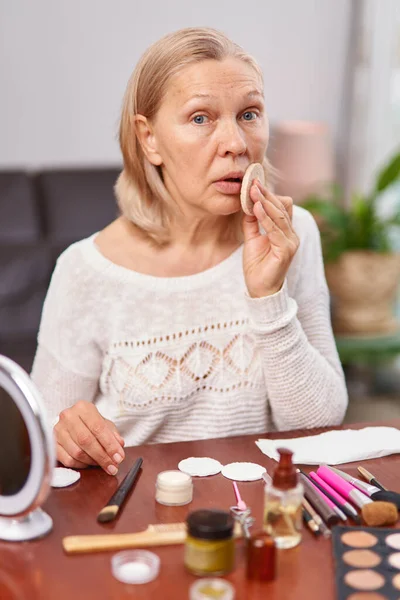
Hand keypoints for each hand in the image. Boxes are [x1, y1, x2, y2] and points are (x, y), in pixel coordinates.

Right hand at [54, 401, 124, 474]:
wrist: (72, 421)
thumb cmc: (91, 423)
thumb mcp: (105, 424)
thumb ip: (113, 435)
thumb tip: (119, 449)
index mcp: (83, 407)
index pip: (98, 428)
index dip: (110, 445)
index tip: (119, 457)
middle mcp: (68, 416)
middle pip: (86, 441)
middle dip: (102, 456)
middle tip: (113, 467)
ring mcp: (58, 430)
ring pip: (77, 452)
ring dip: (93, 462)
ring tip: (102, 464)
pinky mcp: (52, 443)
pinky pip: (68, 460)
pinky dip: (81, 465)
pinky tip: (89, 463)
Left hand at [242, 180, 298, 297]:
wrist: (259, 290)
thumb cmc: (257, 266)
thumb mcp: (252, 239)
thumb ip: (252, 222)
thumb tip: (248, 203)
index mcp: (286, 231)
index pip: (282, 207)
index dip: (269, 194)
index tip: (254, 183)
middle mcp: (292, 235)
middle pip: (282, 208)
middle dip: (266, 195)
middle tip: (253, 183)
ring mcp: (291, 242)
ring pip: (280, 216)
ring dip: (265, 203)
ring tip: (253, 192)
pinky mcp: (286, 250)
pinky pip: (276, 230)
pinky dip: (265, 218)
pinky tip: (256, 209)